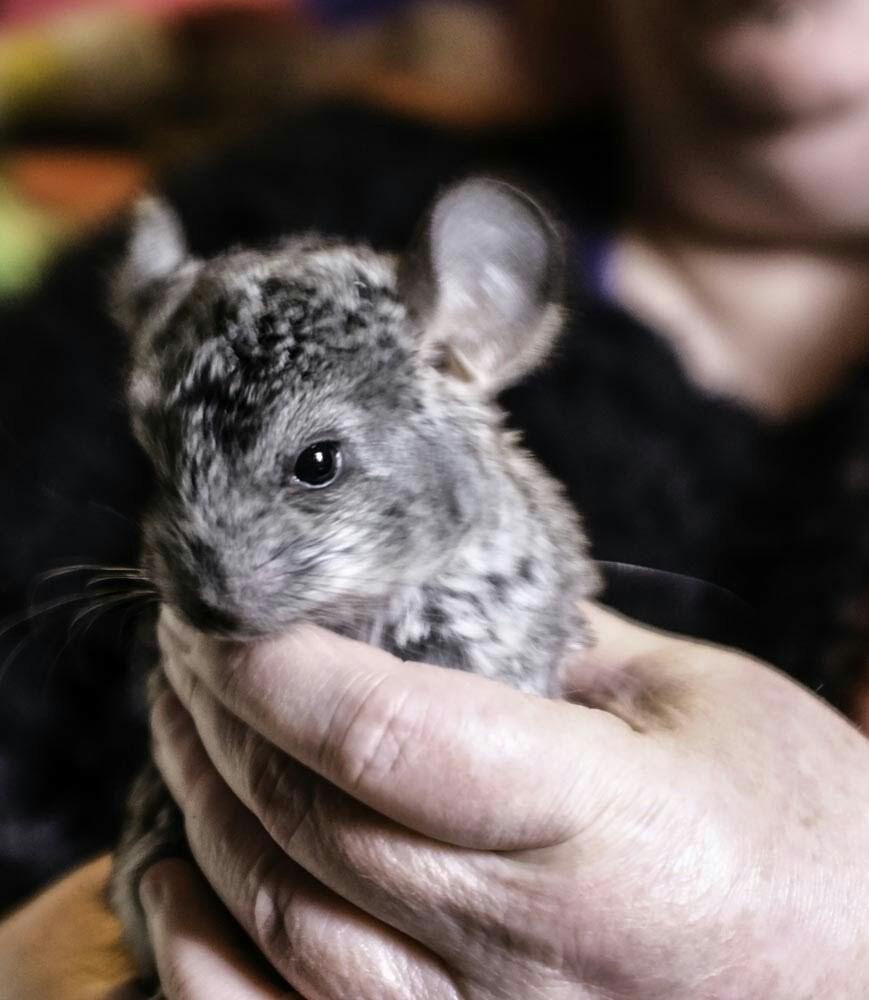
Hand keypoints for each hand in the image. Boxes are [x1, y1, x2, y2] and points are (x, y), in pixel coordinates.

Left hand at [145, 604, 868, 998]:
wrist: (859, 973)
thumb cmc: (801, 826)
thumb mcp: (696, 697)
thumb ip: (551, 635)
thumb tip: (429, 577)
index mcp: (605, 829)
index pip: (386, 739)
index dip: (279, 662)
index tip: (225, 599)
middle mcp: (528, 951)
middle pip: (308, 820)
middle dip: (220, 708)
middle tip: (192, 630)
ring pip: (275, 923)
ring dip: (202, 800)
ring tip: (180, 715)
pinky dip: (200, 948)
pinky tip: (175, 869)